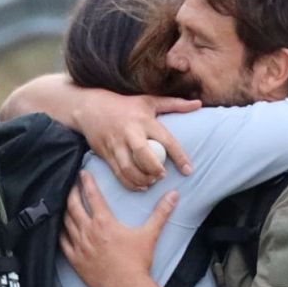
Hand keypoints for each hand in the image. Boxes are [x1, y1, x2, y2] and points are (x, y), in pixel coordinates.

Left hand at [60, 171, 177, 286]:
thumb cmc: (138, 261)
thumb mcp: (150, 234)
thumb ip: (161, 213)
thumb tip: (174, 195)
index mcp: (105, 222)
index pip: (92, 196)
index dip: (87, 182)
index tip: (83, 173)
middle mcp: (88, 231)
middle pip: (73, 206)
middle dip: (71, 192)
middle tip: (71, 184)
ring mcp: (79, 246)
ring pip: (65, 222)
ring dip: (64, 210)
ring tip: (64, 203)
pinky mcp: (75, 259)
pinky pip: (62, 242)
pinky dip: (60, 232)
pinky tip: (61, 227)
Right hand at [75, 90, 200, 189]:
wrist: (89, 106)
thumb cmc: (125, 104)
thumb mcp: (149, 100)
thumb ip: (175, 104)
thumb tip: (198, 104)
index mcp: (144, 120)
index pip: (166, 140)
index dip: (179, 157)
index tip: (189, 170)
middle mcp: (129, 132)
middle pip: (143, 154)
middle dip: (155, 169)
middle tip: (162, 175)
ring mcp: (115, 143)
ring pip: (128, 167)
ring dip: (142, 179)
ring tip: (151, 181)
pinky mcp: (104, 153)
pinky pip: (117, 173)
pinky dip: (129, 183)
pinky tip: (139, 185)